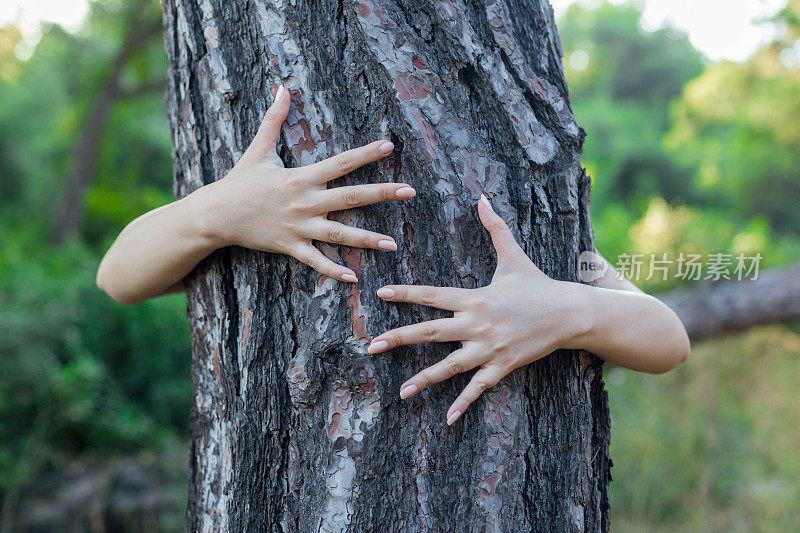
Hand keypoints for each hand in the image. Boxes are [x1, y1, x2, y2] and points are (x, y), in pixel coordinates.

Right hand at [196, 85, 414, 281]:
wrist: (215, 214)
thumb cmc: (240, 181)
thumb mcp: (258, 148)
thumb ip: (274, 119)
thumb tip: (281, 87)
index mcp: (302, 177)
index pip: (341, 162)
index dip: (366, 154)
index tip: (390, 146)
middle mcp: (305, 201)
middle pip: (351, 197)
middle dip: (382, 194)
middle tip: (409, 192)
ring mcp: (299, 226)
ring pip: (339, 233)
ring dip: (367, 239)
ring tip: (393, 244)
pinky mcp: (290, 246)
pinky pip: (315, 260)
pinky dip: (333, 269)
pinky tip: (354, 277)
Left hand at [368, 195, 588, 424]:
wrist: (570, 312)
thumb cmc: (537, 284)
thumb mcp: (513, 255)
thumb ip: (494, 227)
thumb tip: (481, 197)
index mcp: (475, 297)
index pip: (433, 295)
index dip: (406, 294)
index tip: (381, 293)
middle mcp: (477, 324)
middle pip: (431, 332)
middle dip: (399, 339)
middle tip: (371, 347)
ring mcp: (489, 347)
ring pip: (450, 365)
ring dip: (424, 379)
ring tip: (401, 392)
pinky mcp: (502, 365)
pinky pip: (479, 387)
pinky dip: (463, 403)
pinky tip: (447, 419)